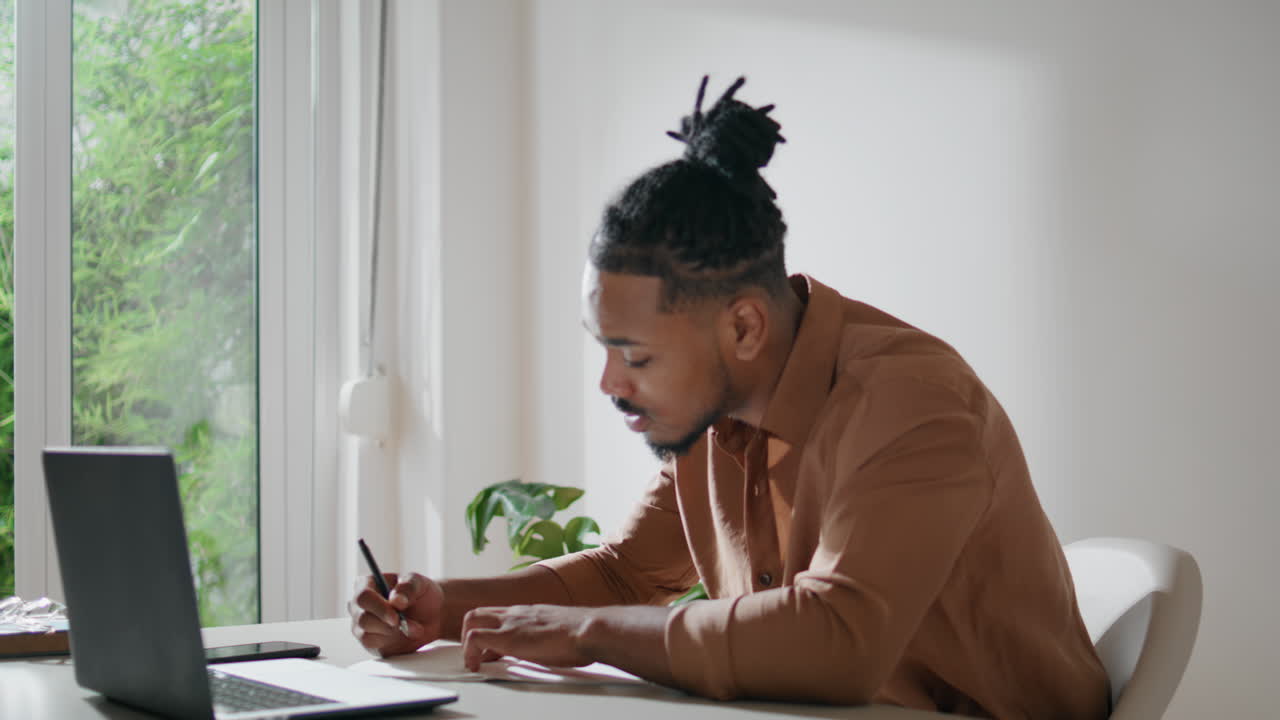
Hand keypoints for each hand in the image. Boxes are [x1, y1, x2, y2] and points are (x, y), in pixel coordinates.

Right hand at [348, 572, 443, 656]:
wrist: (432, 615)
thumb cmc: (421, 594)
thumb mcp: (419, 583)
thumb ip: (408, 587)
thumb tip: (395, 601)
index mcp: (367, 584)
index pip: (363, 596)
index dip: (378, 607)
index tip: (396, 617)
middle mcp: (360, 604)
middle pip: (362, 617)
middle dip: (387, 624)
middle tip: (408, 624)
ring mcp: (361, 624)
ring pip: (364, 634)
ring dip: (392, 633)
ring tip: (413, 628)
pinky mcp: (369, 641)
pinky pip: (371, 645)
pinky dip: (390, 642)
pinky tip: (403, 634)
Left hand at [461, 604, 593, 670]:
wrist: (589, 629)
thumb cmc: (582, 635)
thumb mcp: (560, 632)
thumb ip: (549, 636)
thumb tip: (552, 648)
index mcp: (529, 612)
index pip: (497, 615)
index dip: (488, 633)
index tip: (490, 653)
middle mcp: (516, 613)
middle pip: (479, 612)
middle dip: (470, 634)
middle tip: (477, 657)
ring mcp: (511, 622)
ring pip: (472, 618)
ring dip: (467, 642)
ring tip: (474, 663)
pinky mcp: (508, 636)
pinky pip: (475, 637)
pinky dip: (470, 652)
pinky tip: (477, 667)